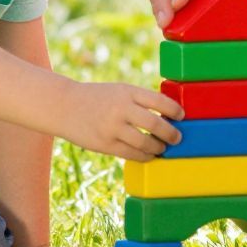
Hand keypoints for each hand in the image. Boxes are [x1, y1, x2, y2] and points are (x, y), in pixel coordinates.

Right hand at [60, 80, 182, 160]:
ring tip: (162, 148)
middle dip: (171, 133)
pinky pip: (132, 154)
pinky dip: (144, 156)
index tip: (181, 116)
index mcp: (127, 91)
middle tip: (177, 138)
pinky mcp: (106, 144)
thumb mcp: (118, 90)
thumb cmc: (97, 98)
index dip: (174, 110)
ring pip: (145, 142)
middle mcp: (121, 109)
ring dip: (158, 148)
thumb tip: (167, 117)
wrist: (65, 106)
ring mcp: (113, 127)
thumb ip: (139, 101)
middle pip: (155, 124)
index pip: (159, 100)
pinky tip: (148, 155)